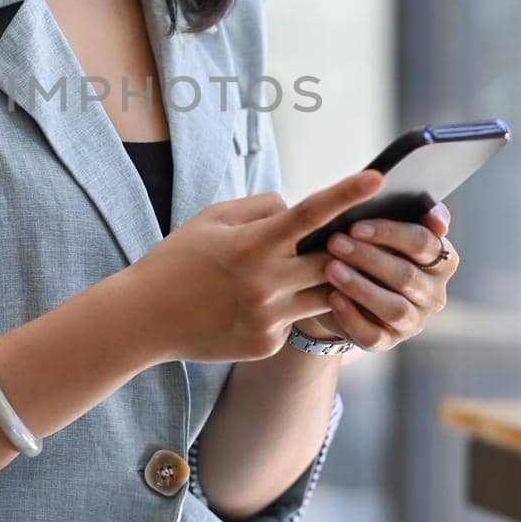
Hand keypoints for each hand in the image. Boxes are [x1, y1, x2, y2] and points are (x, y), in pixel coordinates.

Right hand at [133, 168, 385, 365]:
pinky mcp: (266, 344)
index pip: (310, 214)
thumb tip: (295, 208)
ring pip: (324, 297)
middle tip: (357, 237)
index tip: (377, 177)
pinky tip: (255, 306)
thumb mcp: (211, 219)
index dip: (346, 193)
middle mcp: (266, 283)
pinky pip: (295, 321)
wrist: (143, 319)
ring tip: (306, 271)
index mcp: (252, 244)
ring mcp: (268, 318)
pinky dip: (288, 308)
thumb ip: (260, 208)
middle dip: (348, 249)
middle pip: (333, 262)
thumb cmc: (176, 260)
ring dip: (325, 281)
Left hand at [294, 202, 458, 356]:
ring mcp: (413, 321)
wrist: (334, 287)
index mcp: (440, 258)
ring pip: (393, 307)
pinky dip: (352, 317)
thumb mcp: (377, 227)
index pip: (423, 242)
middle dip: (368, 257)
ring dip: (361, 287)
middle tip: (334, 242)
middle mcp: (434, 292)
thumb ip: (399, 212)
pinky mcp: (388, 341)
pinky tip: (332, 299)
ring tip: (331, 269)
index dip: (390, 233)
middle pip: (406, 275)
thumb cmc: (363, 245)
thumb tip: (436, 214)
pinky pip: (373, 335)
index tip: (356, 223)